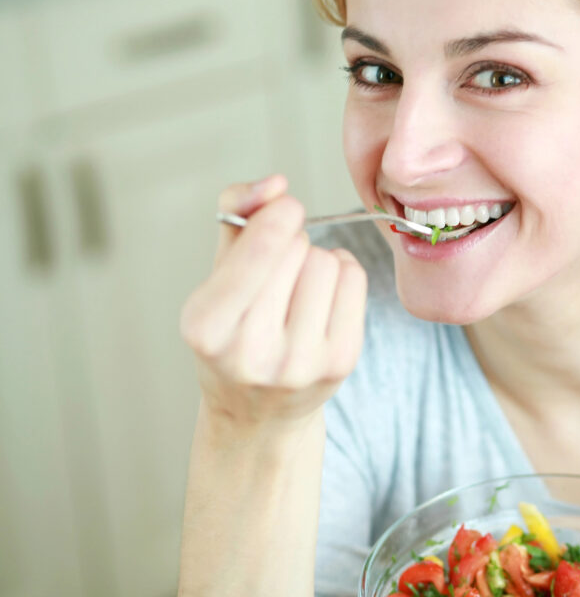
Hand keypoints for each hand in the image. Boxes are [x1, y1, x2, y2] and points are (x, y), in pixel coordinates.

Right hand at [179, 175, 366, 432]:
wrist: (257, 412)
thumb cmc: (233, 330)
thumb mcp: (216, 271)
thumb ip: (237, 213)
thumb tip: (276, 185)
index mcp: (206, 327)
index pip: (264, 246)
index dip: (278, 214)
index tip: (282, 210)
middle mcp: (251, 353)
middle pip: (298, 248)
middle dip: (289, 243)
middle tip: (277, 269)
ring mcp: (300, 364)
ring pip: (328, 262)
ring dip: (316, 260)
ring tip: (296, 287)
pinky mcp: (339, 364)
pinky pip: (355, 280)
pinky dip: (342, 273)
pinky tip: (322, 295)